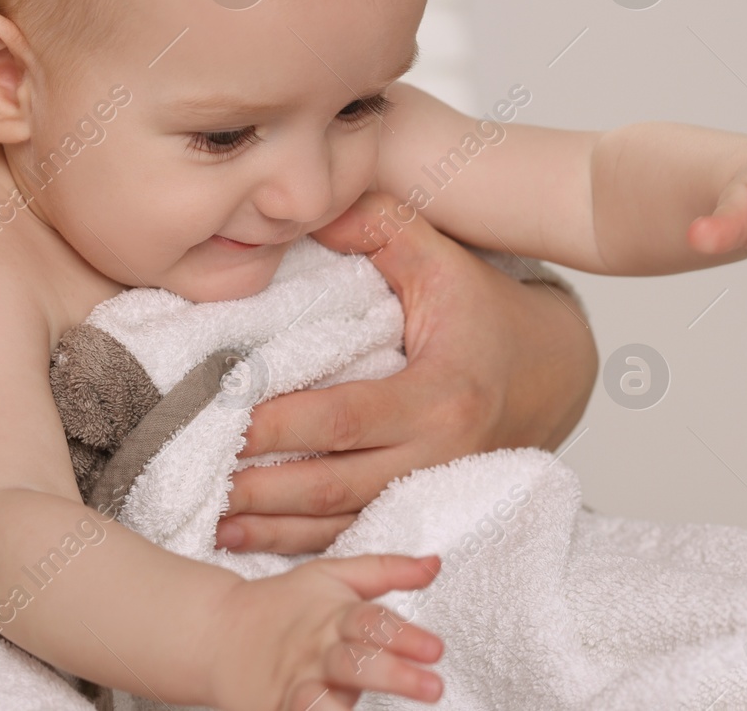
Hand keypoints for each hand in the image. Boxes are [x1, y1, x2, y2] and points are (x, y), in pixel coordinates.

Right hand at [206, 553, 444, 710]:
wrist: (215, 631)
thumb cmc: (286, 605)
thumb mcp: (334, 576)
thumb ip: (386, 570)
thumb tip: (435, 563)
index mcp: (334, 617)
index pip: (373, 622)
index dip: (405, 635)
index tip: (436, 649)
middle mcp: (316, 653)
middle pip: (356, 664)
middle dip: (394, 676)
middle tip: (434, 689)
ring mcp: (292, 686)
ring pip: (317, 702)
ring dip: (339, 709)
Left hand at [215, 191, 593, 553]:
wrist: (556, 373)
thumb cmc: (491, 314)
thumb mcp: (443, 259)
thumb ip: (380, 226)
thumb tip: (310, 207)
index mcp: (441, 396)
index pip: (344, 418)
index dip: (278, 423)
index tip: (218, 413)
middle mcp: (439, 456)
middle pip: (333, 484)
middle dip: (259, 485)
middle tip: (190, 469)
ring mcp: (432, 491)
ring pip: (340, 522)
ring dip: (272, 524)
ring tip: (208, 512)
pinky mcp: (424, 506)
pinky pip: (355, 533)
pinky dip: (301, 540)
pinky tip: (252, 533)